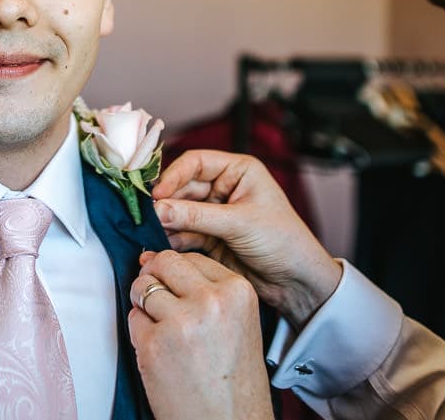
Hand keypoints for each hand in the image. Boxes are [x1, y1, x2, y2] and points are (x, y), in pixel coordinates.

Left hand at [128, 250, 272, 419]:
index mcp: (237, 291)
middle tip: (158, 299)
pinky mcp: (153, 344)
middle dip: (154, 277)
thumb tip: (156, 259)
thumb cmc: (233, 380)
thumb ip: (207, 290)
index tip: (173, 285)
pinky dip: (140, 333)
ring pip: (143, 288)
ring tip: (163, 330)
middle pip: (164, 263)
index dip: (176, 272)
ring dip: (144, 305)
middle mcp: (210, 301)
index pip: (192, 259)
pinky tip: (160, 352)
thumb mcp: (237, 322)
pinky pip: (133, 319)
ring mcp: (180, 322)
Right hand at [152, 149, 341, 326]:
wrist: (297, 281)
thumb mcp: (239, 223)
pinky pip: (184, 233)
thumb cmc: (283, 241)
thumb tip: (158, 209)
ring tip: (151, 234)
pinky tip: (159, 247)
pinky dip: (172, 240)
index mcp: (239, 171)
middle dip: (166, 203)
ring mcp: (216, 214)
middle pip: (183, 188)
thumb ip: (196, 216)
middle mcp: (225, 188)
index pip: (196, 162)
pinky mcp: (211, 237)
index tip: (156, 195)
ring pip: (180, 212)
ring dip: (166, 223)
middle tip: (148, 217)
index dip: (173, 176)